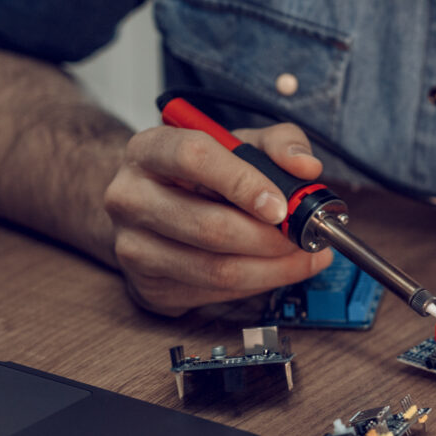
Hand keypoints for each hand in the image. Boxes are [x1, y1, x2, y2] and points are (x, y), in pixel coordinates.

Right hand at [103, 122, 334, 314]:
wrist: (153, 209)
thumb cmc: (202, 174)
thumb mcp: (238, 144)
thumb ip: (278, 143)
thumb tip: (306, 167)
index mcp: (149, 149)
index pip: (193, 157)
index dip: (243, 182)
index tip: (280, 205)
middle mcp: (129, 197)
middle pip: (209, 226)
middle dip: (270, 238)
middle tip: (304, 237)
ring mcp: (133, 245)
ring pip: (215, 269)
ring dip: (272, 268)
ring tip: (300, 256)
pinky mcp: (147, 285)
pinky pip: (214, 292)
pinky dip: (256, 285)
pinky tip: (274, 270)